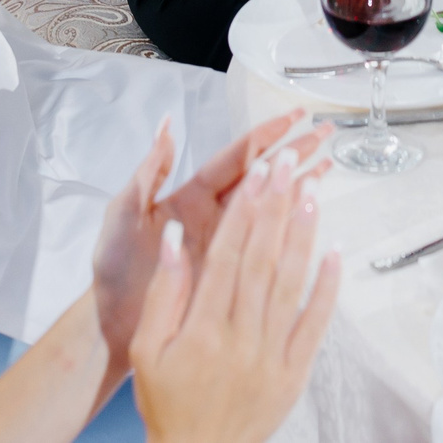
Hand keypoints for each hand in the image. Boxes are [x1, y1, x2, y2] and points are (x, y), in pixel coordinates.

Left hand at [93, 112, 328, 359]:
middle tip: (325, 132)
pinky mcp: (232, 271)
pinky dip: (290, 224)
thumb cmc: (114, 270)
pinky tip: (311, 212)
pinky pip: (267, 242)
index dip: (264, 137)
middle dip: (292, 152)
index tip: (293, 117)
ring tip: (329, 163)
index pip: (235, 158)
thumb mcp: (123, 216)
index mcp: (191, 196)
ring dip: (298, 183)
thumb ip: (148, 174)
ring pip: (270, 205)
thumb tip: (166, 127)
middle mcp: (214, 215)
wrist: (114, 324)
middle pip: (261, 176)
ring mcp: (226, 243)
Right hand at [128, 150, 340, 442]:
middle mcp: (240, 338)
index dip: (244, 210)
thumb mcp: (146, 350)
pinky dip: (328, 287)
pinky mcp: (294, 372)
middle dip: (276, 206)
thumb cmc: (168, 403)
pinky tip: (334, 251)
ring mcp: (272, 355)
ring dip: (302, 235)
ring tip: (311, 192)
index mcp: (202, 329)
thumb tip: (176, 237)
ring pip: (291, 284)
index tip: (256, 174)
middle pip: (262, 259)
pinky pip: (315, 324)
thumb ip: (164, 292)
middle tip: (287, 165)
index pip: (227, 255)